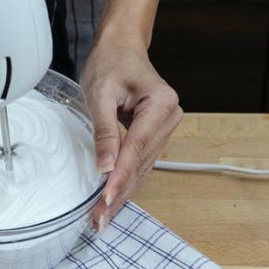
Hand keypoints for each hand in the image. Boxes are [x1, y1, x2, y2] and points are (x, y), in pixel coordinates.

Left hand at [80, 37, 182, 231]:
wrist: (120, 47)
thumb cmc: (110, 63)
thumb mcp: (100, 93)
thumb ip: (103, 131)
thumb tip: (105, 168)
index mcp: (161, 104)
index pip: (136, 148)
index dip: (119, 177)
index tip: (104, 201)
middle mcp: (170, 118)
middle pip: (141, 164)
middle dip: (119, 193)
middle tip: (99, 220)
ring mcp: (165, 128)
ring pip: (142, 168)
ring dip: (122, 193)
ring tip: (102, 218)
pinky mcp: (154, 134)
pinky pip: (139, 162)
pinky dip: (125, 181)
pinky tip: (111, 200)